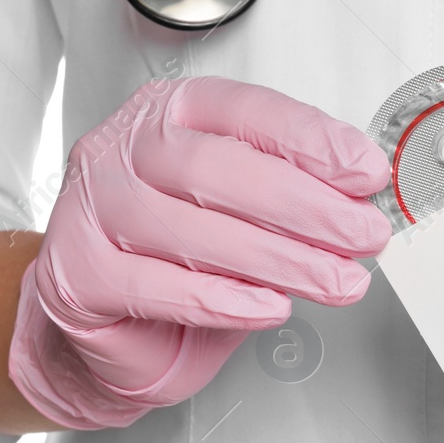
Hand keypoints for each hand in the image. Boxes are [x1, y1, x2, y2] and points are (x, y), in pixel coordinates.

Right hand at [9, 76, 390, 429]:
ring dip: (280, 258)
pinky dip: (224, 299)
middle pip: (219, 167)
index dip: (312, 140)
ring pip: (193, 228)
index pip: (245, 110)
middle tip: (362, 234)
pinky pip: (157, 286)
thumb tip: (360, 196)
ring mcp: (91, 209)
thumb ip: (291, 193)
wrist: (107, 332)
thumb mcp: (244, 214)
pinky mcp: (77, 273)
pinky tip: (270, 307)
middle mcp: (122, 149)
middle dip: (306, 205)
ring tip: (335, 280)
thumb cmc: (178, 261)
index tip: (366, 172)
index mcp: (169, 113)